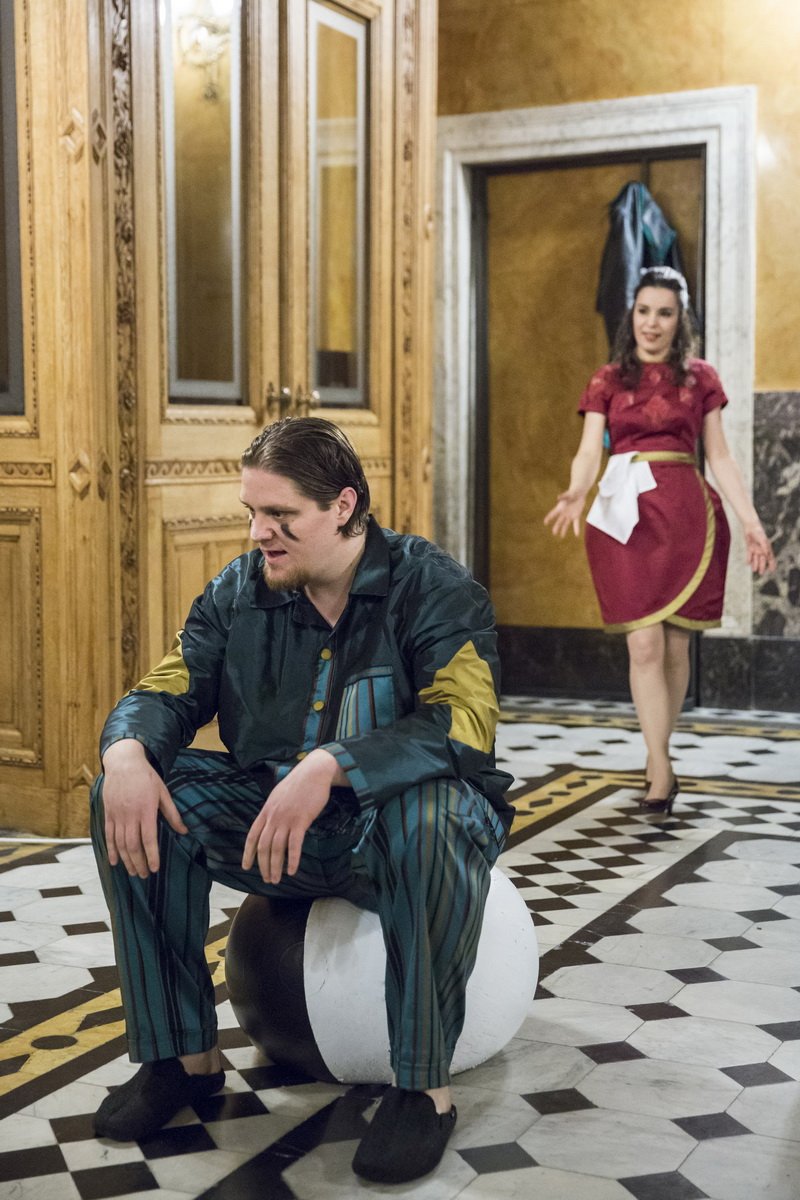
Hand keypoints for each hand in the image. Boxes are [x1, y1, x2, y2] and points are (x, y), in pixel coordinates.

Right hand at [100, 740, 187, 877]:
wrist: (124, 762)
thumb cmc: (146, 777)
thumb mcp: (163, 792)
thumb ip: (172, 813)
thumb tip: (184, 831)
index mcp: (146, 810)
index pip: (149, 838)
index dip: (151, 855)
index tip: (154, 869)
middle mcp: (130, 815)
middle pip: (132, 845)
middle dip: (138, 862)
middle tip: (143, 875)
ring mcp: (117, 815)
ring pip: (120, 843)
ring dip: (126, 860)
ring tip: (132, 872)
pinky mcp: (108, 813)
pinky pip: (108, 835)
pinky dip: (111, 850)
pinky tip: (114, 862)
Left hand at [242, 749, 345, 882]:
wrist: (314, 772)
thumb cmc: (298, 784)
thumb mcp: (278, 796)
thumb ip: (273, 811)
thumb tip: (270, 824)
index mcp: (266, 811)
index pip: (252, 836)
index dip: (248, 854)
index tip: (246, 867)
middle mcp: (273, 817)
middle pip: (263, 846)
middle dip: (263, 865)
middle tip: (266, 879)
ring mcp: (286, 819)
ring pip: (277, 849)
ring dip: (276, 867)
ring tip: (276, 879)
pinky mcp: (301, 821)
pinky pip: (295, 845)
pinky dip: (293, 860)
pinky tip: (293, 871)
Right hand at [544, 491, 584, 537]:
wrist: (579, 494)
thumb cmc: (572, 493)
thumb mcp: (568, 494)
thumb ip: (563, 496)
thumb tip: (558, 497)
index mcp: (560, 508)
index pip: (553, 513)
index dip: (549, 518)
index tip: (545, 522)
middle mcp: (564, 513)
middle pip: (559, 521)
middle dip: (556, 527)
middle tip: (554, 533)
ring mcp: (570, 515)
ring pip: (566, 524)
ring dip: (564, 530)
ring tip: (561, 536)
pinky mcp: (576, 516)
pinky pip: (576, 524)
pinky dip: (576, 529)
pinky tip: (576, 535)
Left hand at [745, 524, 776, 575]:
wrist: (751, 527)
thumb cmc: (759, 533)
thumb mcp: (763, 541)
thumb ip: (765, 548)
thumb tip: (767, 556)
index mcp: (767, 548)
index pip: (770, 558)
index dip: (772, 564)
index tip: (772, 570)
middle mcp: (761, 549)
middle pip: (762, 560)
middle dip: (762, 566)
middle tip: (761, 573)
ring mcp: (755, 548)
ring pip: (756, 558)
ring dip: (755, 564)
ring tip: (754, 570)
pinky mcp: (750, 547)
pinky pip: (749, 554)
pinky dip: (749, 559)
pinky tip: (748, 563)